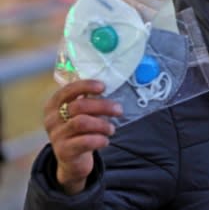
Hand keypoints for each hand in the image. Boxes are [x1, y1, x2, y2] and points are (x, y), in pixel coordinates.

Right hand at [43, 80, 122, 194]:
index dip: (86, 86)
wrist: (71, 160)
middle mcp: (51, 119)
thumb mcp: (79, 114)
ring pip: (81, 123)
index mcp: (54, 105)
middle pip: (79, 106)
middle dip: (103, 106)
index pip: (68, 90)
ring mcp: (56, 136)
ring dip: (102, 124)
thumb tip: (107, 89)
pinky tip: (105, 140)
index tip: (103, 87)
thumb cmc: (79, 131)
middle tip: (118, 110)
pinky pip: (84, 142)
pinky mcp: (64, 151)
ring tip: (111, 129)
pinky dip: (99, 139)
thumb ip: (87, 101)